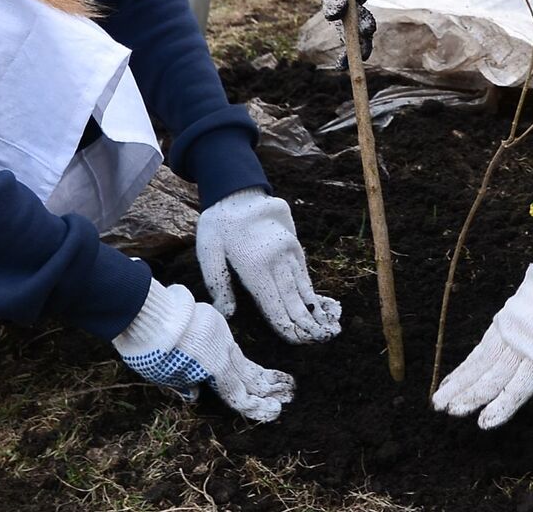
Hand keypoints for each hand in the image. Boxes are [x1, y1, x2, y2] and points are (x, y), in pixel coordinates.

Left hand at [113, 280, 295, 420]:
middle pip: (249, 374)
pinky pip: (229, 342)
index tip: (275, 411)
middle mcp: (223, 352)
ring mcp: (220, 335)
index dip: (257, 406)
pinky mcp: (214, 320)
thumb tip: (195, 394)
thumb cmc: (154, 350)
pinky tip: (241, 359)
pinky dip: (238, 355)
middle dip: (270, 387)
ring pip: (240, 357)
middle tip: (288, 394)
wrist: (150, 313)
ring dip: (257, 371)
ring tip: (277, 379)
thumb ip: (183, 387)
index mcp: (215, 370)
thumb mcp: (164, 377)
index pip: (240, 394)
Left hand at [197, 188, 340, 341]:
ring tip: (323, 327)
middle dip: (304, 322)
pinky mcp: (293, 244)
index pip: (273, 303)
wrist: (238, 191)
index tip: (296, 340)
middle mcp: (277, 259)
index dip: (285, 324)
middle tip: (317, 340)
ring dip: (311, 308)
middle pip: (292, 298)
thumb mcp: (208, 251)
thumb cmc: (218, 224)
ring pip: (301, 286)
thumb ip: (218, 284)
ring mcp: (288, 251)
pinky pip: (303, 271)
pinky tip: (315, 302)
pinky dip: (309, 289)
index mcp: (255, 265)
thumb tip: (227, 313)